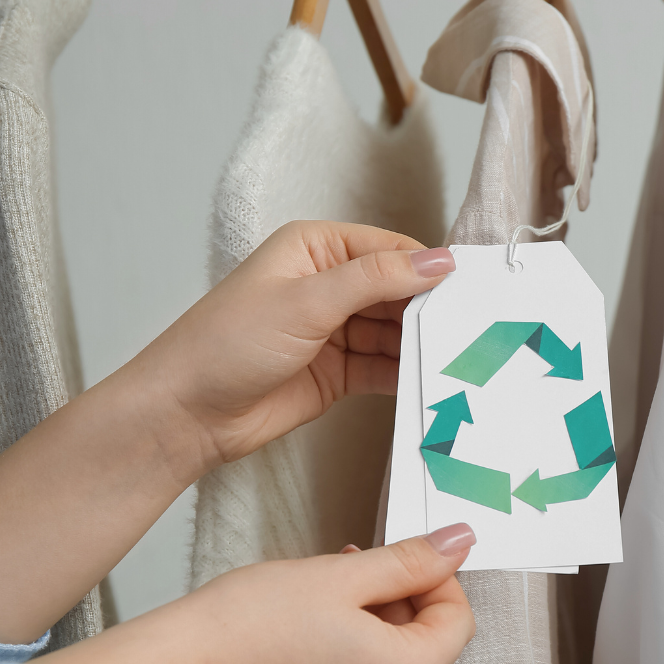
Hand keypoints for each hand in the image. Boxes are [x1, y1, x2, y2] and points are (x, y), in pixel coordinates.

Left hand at [0, 220, 454, 644]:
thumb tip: (437, 259)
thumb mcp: (305, 302)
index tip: (475, 289)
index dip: (432, 268)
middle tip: (479, 329)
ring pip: (395, 332)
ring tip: (465, 360)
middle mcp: (327, 284)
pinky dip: (408, 373)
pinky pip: (384, 366)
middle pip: (399, 291)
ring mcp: (333, 329)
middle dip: (433, 310)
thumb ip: (375, 279)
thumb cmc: (224, 345)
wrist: (185, 415)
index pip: (391, 249)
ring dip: (424, 346)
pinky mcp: (336, 371)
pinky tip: (435, 382)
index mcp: (316, 248)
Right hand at [30, 525, 477, 663]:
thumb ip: (410, 560)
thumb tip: (462, 542)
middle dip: (394, 603)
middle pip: (419, 651)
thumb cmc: (246, 625)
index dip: (434, 579)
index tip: (397, 556)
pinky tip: (290, 643)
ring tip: (312, 602)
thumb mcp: (339, 575)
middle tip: (346, 569)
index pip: (456, 621)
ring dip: (364, 633)